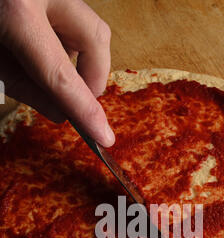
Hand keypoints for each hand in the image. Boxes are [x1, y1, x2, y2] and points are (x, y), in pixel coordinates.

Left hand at [0, 0, 114, 146]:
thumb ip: (21, 84)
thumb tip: (61, 111)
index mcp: (17, 11)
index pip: (60, 74)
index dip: (85, 109)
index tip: (103, 136)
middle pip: (94, 38)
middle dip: (91, 75)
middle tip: (76, 99)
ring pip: (84, 26)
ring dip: (71, 58)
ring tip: (39, 69)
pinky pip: (67, 15)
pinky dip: (55, 40)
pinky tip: (30, 49)